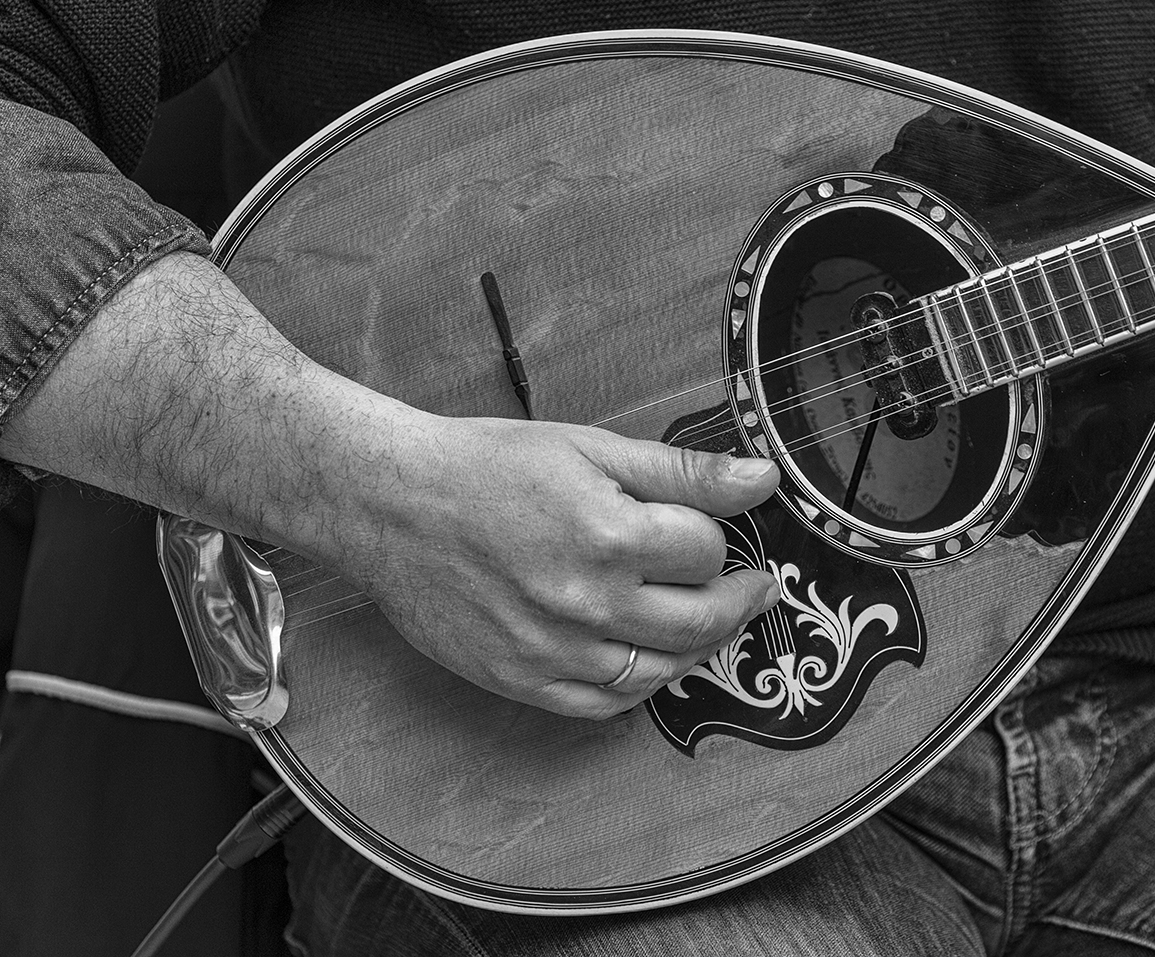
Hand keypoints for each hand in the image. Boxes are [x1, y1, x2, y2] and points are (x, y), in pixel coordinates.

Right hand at [328, 414, 780, 718]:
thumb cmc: (486, 466)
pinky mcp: (522, 680)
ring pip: (661, 670)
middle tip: (748, 585)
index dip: (716, 537)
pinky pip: (606, 705)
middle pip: (700, 621)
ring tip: (702, 619)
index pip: (706, 551)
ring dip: (696, 646)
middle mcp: (586, 601)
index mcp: (609, 534)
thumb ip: (683, 470)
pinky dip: (641, 686)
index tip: (709, 531)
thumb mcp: (589, 447)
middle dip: (736, 600)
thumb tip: (764, 478)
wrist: (390, 505)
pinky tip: (647, 657)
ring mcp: (553, 650)